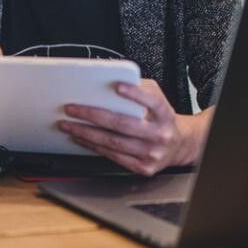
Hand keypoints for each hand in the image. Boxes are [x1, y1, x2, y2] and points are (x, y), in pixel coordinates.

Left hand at [57, 79, 211, 175]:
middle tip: (72, 108)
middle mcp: (160, 134)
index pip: (152, 101)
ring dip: (86, 133)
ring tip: (68, 125)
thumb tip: (110, 80)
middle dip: (92, 115)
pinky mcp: (143, 167)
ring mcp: (151, 153)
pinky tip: (80, 138)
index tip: (117, 86)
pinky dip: (93, 146)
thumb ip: (139, 89)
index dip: (135, 94)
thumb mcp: (157, 98)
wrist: (178, 145)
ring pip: (113, 142)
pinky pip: (113, 156)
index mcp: (165, 114)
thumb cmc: (161, 118)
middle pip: (123, 124)